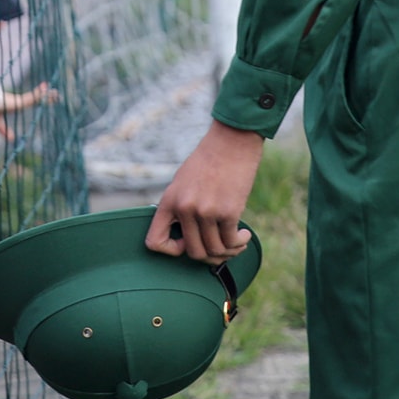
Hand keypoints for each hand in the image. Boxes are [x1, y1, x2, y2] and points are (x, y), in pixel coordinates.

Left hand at [147, 121, 260, 262]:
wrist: (231, 143)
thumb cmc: (208, 161)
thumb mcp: (183, 182)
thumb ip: (180, 207)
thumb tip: (186, 238)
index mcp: (169, 201)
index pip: (155, 242)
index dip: (171, 250)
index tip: (186, 242)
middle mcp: (185, 208)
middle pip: (193, 252)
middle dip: (208, 256)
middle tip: (220, 247)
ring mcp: (206, 211)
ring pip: (215, 251)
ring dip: (228, 252)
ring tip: (235, 241)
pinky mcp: (228, 212)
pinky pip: (231, 242)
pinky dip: (239, 243)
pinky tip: (243, 235)